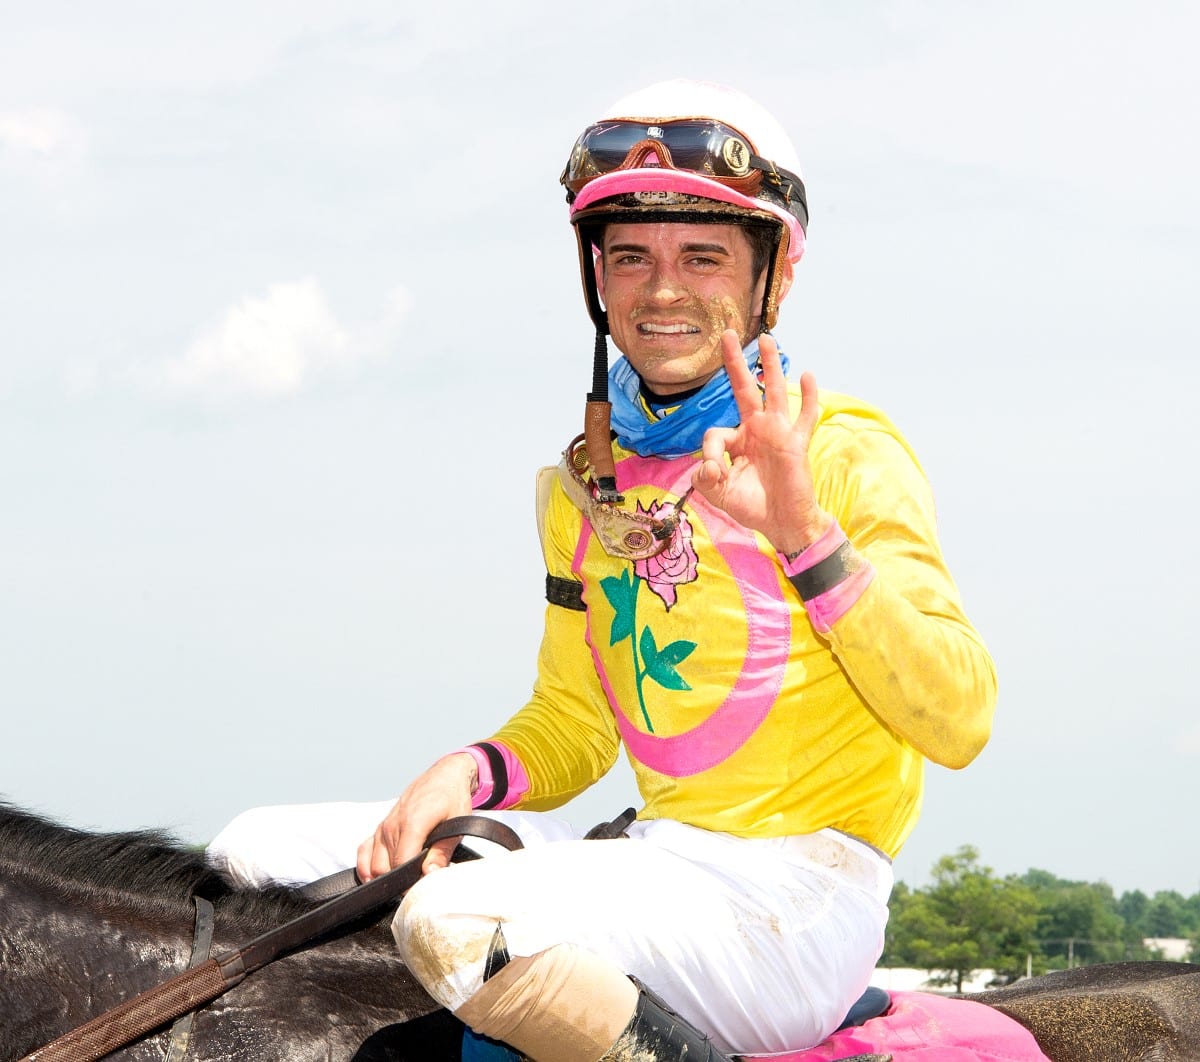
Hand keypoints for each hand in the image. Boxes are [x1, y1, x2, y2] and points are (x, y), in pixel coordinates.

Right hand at [355, 753, 476, 880]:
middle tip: (417, 885)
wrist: (444, 777)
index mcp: (412, 823)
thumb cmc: (452, 798)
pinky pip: (364, 852)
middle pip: (385, 868)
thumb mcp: (457, 824)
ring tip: (405, 880)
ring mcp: (384, 827)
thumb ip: (442, 852)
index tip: (422, 889)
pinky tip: (376, 876)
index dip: (410, 883)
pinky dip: (366, 866)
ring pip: (373, 864)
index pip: (400, 865)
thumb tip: (429, 874)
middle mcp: (392, 826)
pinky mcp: (380, 827)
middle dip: (399, 883)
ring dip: (386, 876)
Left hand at [692, 330, 830, 554]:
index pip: (716, 433)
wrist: (783, 523)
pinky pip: (805, 416)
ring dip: (771, 366)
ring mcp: (778, 433)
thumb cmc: (753, 507)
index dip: (711, 452)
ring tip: (768, 339)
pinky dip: (809, 397)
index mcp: (737, 441)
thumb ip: (706, 480)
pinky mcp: (796, 442)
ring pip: (775, 392)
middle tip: (727, 334)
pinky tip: (808, 376)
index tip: (714, 472)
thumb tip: (708, 465)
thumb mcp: (719, 495)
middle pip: (745, 390)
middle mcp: (757, 430)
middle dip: (735, 363)